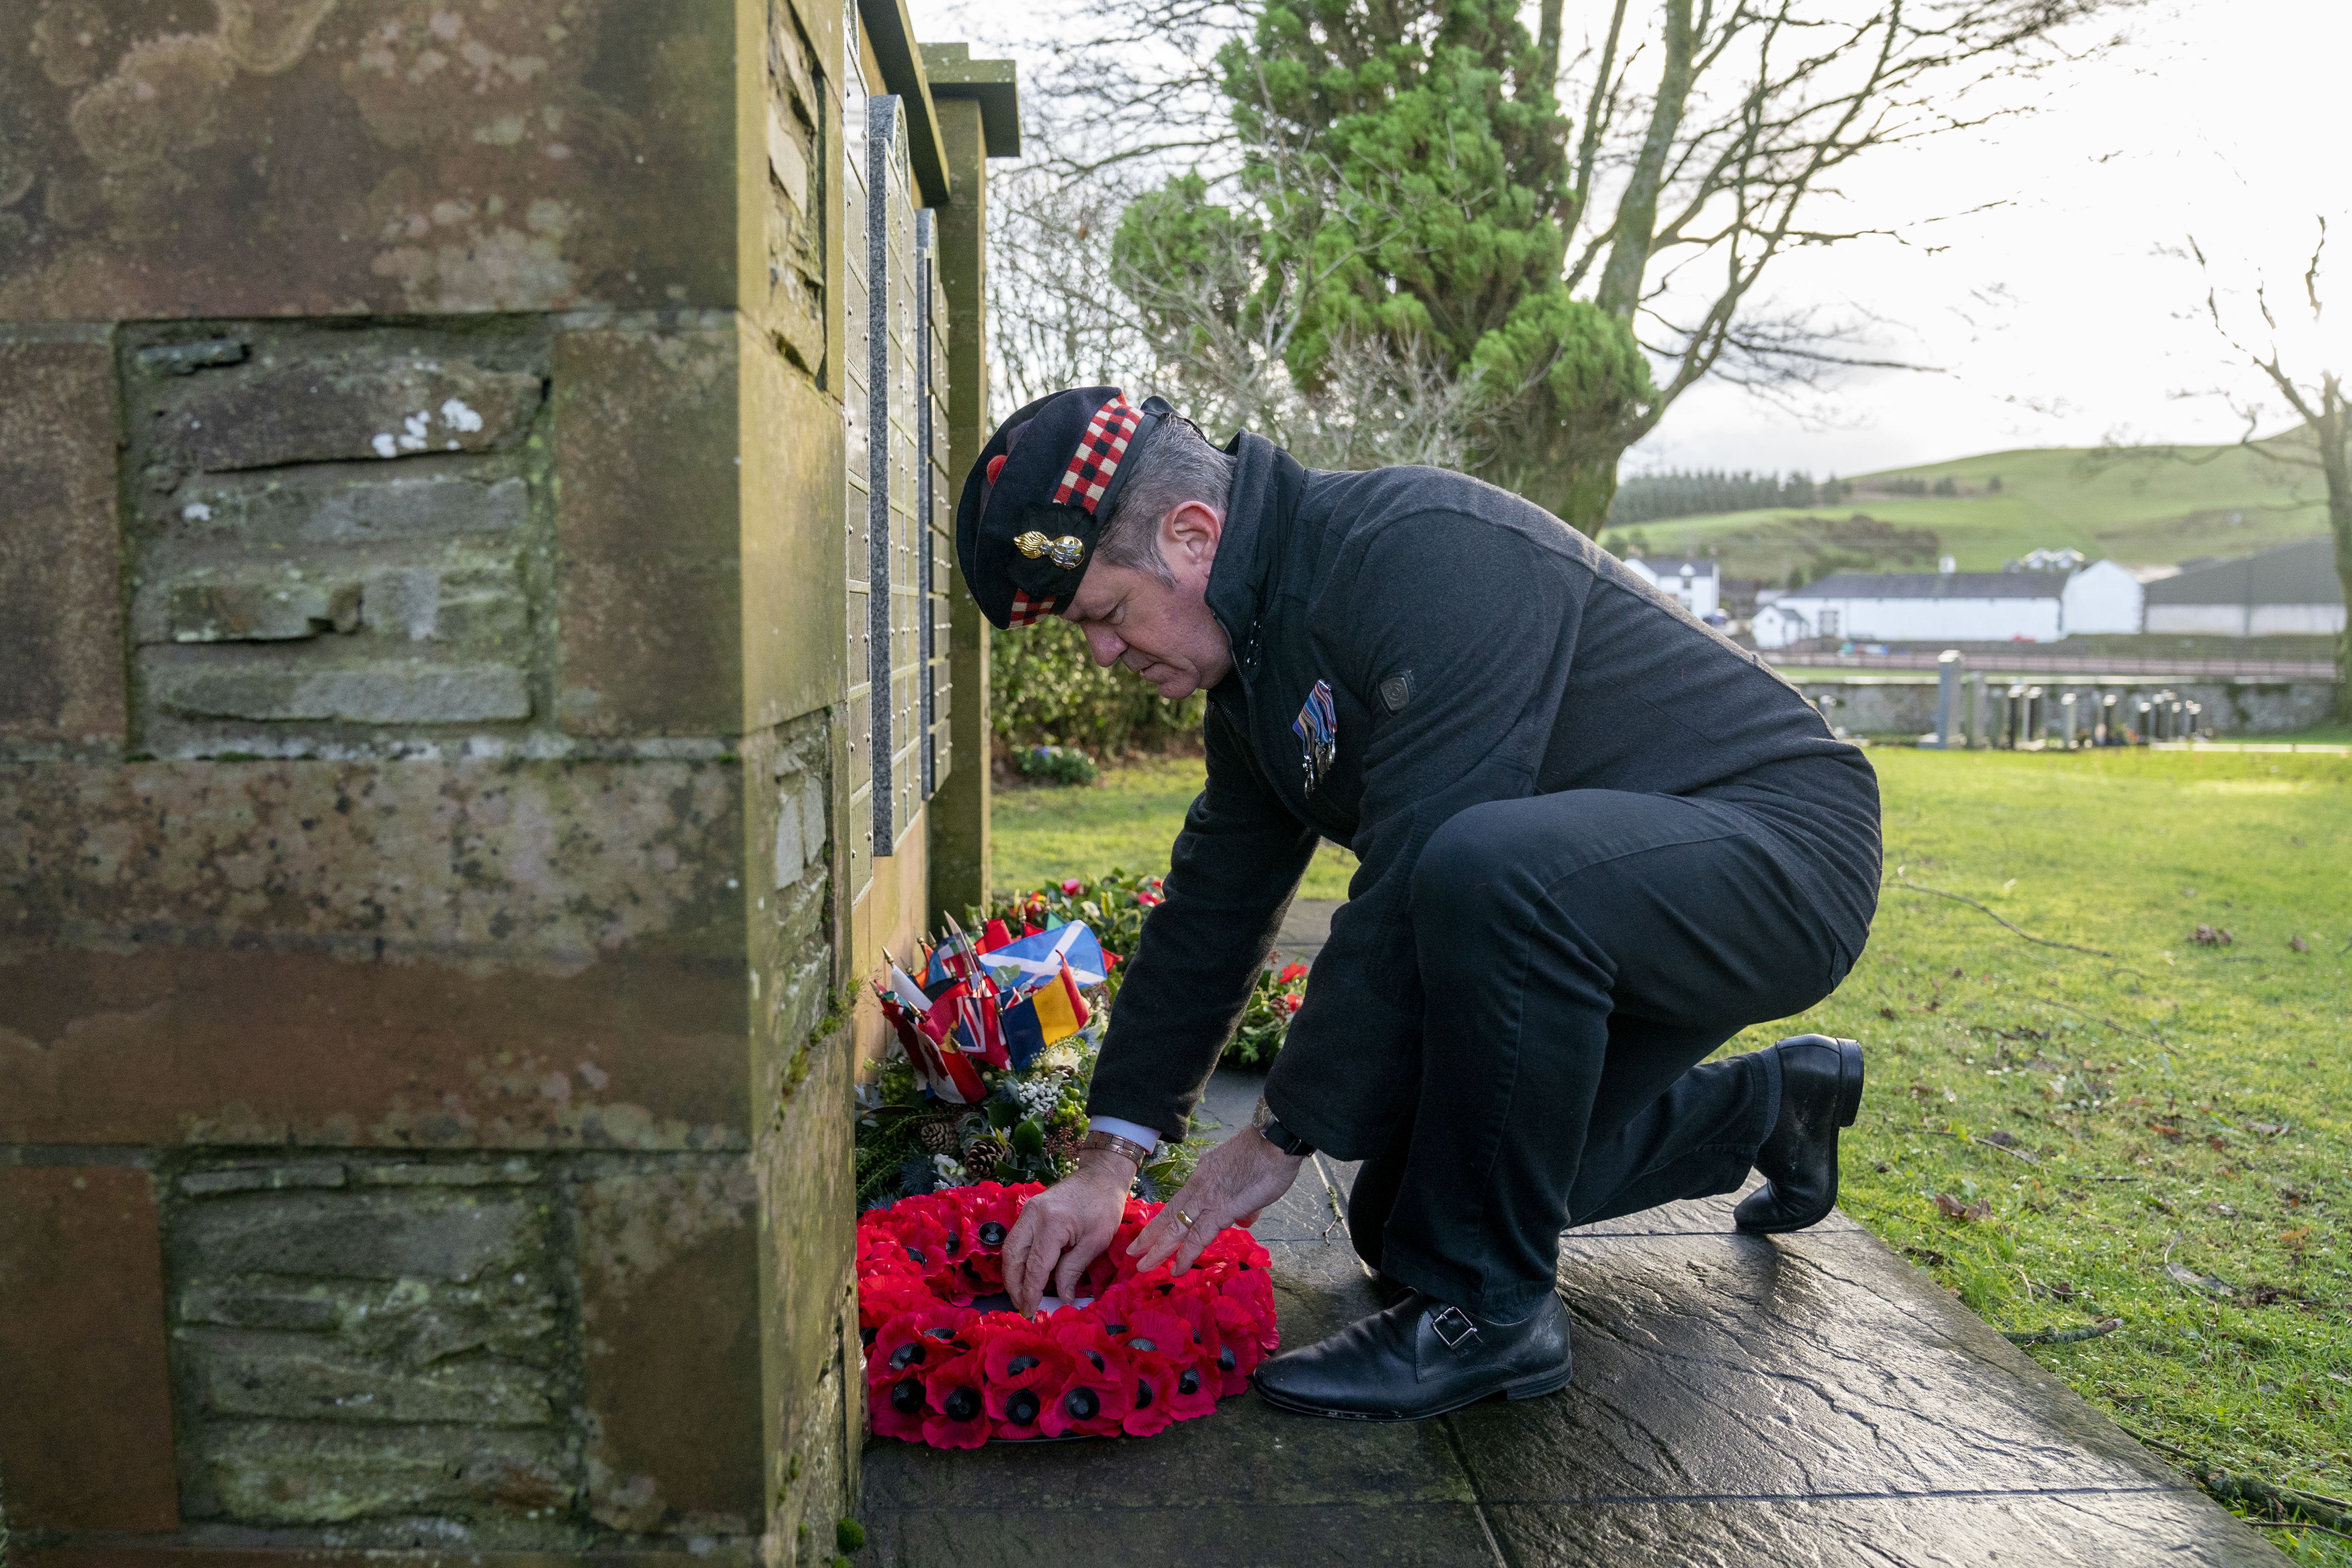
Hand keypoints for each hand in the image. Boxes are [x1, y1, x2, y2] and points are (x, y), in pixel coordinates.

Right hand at [1001, 1149, 1132, 1314]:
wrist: (1101, 1176)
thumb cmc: (1104, 1207)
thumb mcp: (1095, 1242)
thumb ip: (1073, 1270)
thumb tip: (1062, 1298)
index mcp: (1052, 1223)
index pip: (1035, 1265)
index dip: (1031, 1291)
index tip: (1031, 1310)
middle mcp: (1033, 1215)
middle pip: (1013, 1256)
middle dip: (1014, 1285)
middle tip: (1023, 1307)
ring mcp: (1028, 1211)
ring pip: (1009, 1248)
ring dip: (1012, 1274)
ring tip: (1021, 1295)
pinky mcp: (1028, 1211)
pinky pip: (1017, 1239)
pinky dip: (1018, 1260)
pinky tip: (1025, 1274)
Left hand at [1126, 1125, 1304, 1275]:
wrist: (1275, 1140)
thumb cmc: (1267, 1155)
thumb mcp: (1244, 1175)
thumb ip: (1241, 1202)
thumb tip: (1244, 1219)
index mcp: (1203, 1175)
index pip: (1179, 1201)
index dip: (1164, 1219)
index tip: (1151, 1232)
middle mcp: (1199, 1186)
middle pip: (1170, 1215)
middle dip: (1150, 1236)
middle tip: (1133, 1252)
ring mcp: (1207, 1198)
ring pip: (1176, 1228)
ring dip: (1158, 1249)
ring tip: (1143, 1266)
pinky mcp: (1221, 1210)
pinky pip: (1198, 1237)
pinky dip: (1186, 1255)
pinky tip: (1177, 1269)